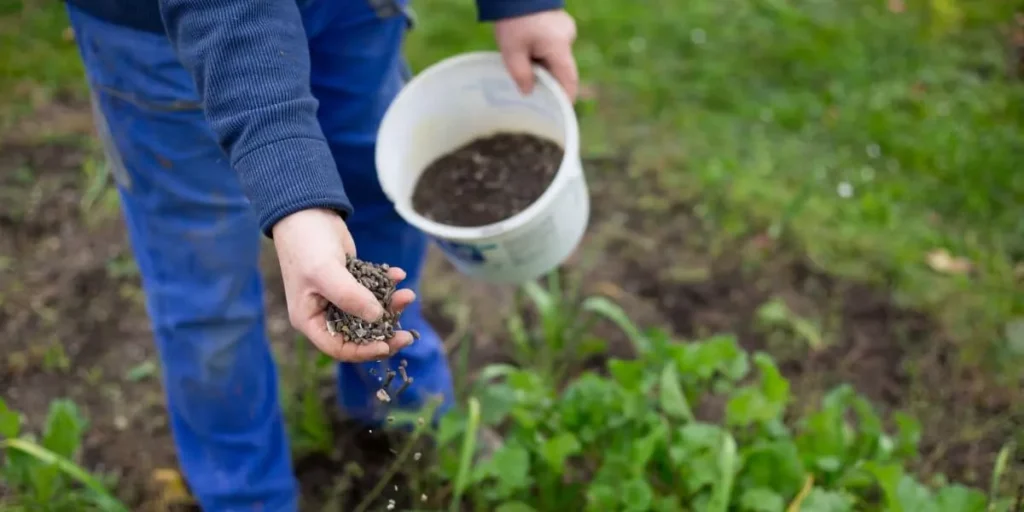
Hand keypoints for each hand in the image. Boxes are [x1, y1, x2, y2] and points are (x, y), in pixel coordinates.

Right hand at [272, 208, 416, 360]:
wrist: (308, 211)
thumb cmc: (307, 245)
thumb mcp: (326, 272)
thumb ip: (350, 297)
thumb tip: (377, 317)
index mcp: (310, 319)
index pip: (339, 347)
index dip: (364, 351)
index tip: (387, 346)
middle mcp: (325, 312)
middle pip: (359, 334)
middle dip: (384, 332)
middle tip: (408, 334)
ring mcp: (340, 296)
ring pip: (370, 312)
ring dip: (390, 305)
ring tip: (408, 293)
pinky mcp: (352, 280)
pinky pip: (374, 290)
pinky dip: (387, 284)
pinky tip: (398, 274)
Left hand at [494, 9, 578, 100]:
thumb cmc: (513, 20)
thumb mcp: (511, 51)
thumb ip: (521, 74)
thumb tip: (528, 93)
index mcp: (559, 48)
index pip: (568, 81)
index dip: (565, 99)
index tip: (558, 113)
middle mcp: (567, 39)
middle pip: (564, 71)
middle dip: (551, 84)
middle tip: (537, 99)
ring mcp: (565, 30)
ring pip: (558, 59)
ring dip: (545, 69)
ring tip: (528, 76)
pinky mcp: (560, 25)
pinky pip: (555, 47)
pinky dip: (544, 56)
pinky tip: (529, 57)